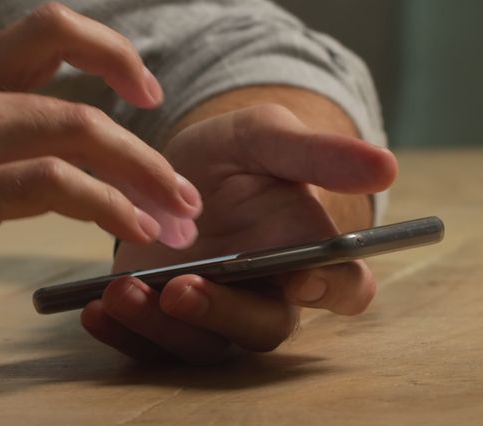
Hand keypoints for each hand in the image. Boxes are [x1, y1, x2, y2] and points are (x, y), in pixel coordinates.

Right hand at [0, 3, 200, 340]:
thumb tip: (48, 154)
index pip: (48, 28)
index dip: (110, 48)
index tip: (145, 92)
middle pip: (83, 89)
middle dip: (149, 143)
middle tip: (186, 191)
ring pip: (82, 132)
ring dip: (146, 177)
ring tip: (179, 222)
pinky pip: (56, 185)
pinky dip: (109, 207)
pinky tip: (133, 233)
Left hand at [80, 104, 396, 363]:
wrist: (173, 167)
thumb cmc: (235, 154)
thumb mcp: (267, 137)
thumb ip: (318, 153)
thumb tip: (386, 165)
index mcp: (311, 253)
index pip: (344, 287)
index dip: (330, 289)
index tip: (299, 274)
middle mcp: (269, 295)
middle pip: (262, 327)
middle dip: (223, 313)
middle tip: (183, 287)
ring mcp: (216, 312)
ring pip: (203, 343)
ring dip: (163, 326)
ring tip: (123, 291)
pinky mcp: (167, 320)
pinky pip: (152, 344)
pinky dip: (124, 332)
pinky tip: (95, 309)